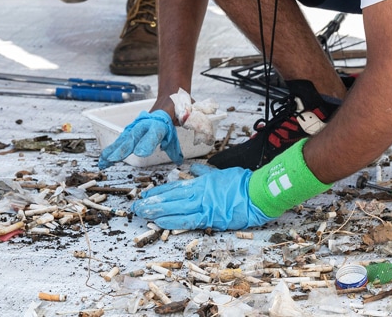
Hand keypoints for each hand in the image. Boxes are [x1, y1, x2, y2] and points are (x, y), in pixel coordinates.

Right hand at [98, 109, 182, 168]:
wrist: (170, 99)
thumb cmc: (178, 112)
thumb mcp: (184, 122)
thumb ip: (180, 137)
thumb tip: (178, 159)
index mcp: (161, 120)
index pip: (154, 132)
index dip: (147, 142)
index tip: (140, 153)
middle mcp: (146, 122)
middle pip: (134, 135)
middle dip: (123, 147)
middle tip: (114, 158)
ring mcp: (138, 125)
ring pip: (125, 137)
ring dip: (114, 149)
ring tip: (104, 161)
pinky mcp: (133, 129)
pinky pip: (123, 140)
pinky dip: (113, 149)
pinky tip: (105, 158)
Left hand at [132, 164, 271, 230]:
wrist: (256, 194)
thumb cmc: (241, 183)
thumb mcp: (220, 173)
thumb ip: (204, 172)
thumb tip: (191, 168)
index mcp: (200, 182)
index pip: (174, 187)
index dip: (159, 192)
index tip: (146, 195)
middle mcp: (198, 194)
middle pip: (170, 199)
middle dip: (152, 203)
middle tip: (136, 207)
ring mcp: (202, 206)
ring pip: (174, 209)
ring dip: (157, 212)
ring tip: (142, 214)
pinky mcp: (209, 218)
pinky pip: (186, 221)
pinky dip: (172, 222)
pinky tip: (160, 223)